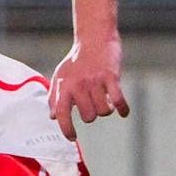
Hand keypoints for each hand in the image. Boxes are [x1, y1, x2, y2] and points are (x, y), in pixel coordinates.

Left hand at [50, 0, 127, 139]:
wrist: (94, 37)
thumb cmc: (77, 60)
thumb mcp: (61, 76)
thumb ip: (55, 97)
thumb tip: (52, 117)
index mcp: (64, 86)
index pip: (61, 114)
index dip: (66, 129)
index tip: (72, 137)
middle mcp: (78, 85)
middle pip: (88, 117)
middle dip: (92, 114)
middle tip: (93, 103)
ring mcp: (95, 81)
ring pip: (104, 111)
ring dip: (106, 109)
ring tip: (105, 100)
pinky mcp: (111, 76)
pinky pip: (118, 101)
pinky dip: (123, 109)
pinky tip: (123, 111)